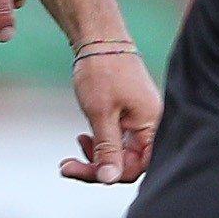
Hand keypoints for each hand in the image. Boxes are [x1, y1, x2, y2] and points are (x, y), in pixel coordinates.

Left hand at [60, 50, 159, 183]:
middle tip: (67, 167)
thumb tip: (109, 179)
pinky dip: (98, 144)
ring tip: (74, 151)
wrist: (98, 38)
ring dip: (95, 157)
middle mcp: (150, 125)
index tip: (82, 169)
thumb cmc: (102, 71)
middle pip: (127, 163)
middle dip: (96, 167)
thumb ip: (108, 149)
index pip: (138, 167)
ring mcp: (139, 121)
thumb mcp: (101, 114)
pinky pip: (116, 141)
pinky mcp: (128, 116)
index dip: (110, 173)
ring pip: (119, 154)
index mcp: (152, 125)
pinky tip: (83, 138)